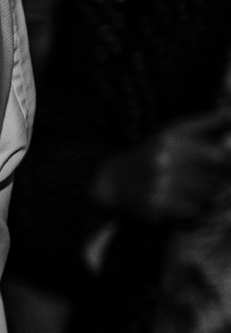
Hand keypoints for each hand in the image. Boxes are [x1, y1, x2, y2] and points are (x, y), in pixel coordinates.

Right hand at [94, 111, 230, 222]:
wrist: (113, 179)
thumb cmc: (152, 152)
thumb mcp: (174, 130)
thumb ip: (207, 121)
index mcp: (171, 140)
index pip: (218, 156)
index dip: (225, 164)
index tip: (219, 166)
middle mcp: (165, 162)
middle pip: (215, 179)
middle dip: (215, 181)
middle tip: (201, 180)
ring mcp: (159, 186)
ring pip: (206, 197)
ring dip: (205, 196)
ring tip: (189, 190)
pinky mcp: (156, 206)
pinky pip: (193, 211)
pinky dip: (192, 208)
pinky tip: (179, 201)